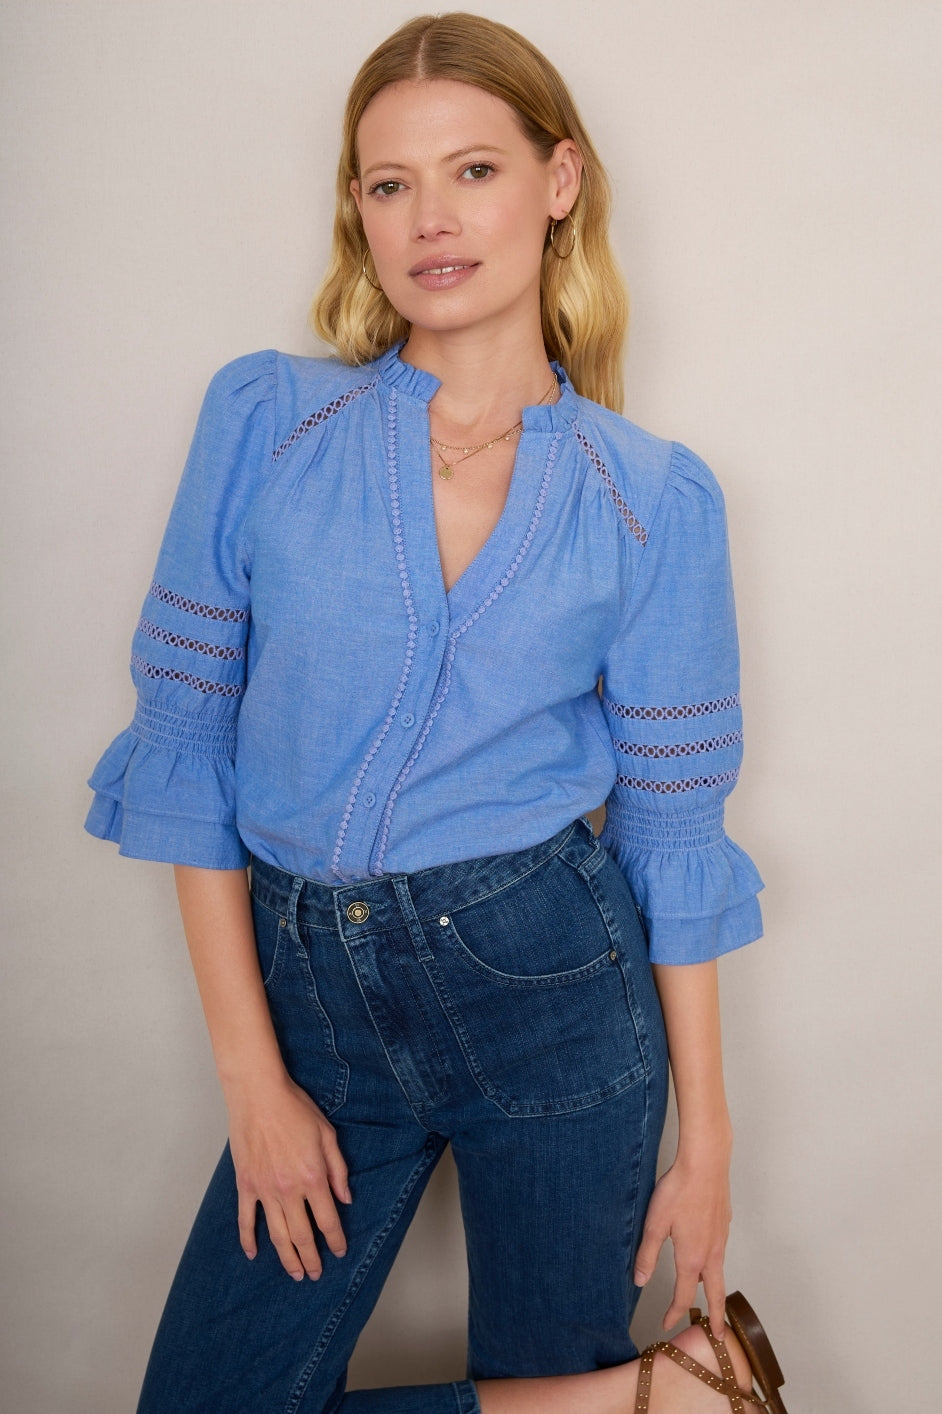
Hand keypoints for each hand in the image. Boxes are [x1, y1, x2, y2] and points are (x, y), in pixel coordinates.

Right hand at [226, 1075, 351, 1280]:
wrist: (259, 1095)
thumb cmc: (296, 1109)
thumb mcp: (327, 1135)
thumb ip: (338, 1170)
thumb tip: (345, 1198)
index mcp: (313, 1177)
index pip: (328, 1220)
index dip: (336, 1240)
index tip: (340, 1251)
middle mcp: (289, 1190)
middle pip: (302, 1235)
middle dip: (312, 1258)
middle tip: (316, 1274)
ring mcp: (264, 1190)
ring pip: (277, 1235)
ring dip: (287, 1258)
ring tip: (295, 1273)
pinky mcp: (246, 1184)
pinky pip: (246, 1219)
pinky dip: (248, 1239)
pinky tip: (253, 1254)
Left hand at [633, 1152, 730, 1338]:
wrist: (706, 1163)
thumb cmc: (678, 1191)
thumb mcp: (655, 1224)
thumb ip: (647, 1254)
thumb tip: (639, 1281)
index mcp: (692, 1257)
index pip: (684, 1294)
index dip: (675, 1312)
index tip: (668, 1325)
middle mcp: (711, 1253)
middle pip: (715, 1293)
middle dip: (716, 1316)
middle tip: (718, 1335)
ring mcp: (721, 1238)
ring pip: (719, 1271)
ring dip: (716, 1289)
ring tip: (710, 1297)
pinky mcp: (725, 1223)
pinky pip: (720, 1251)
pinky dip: (716, 1264)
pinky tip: (707, 1254)